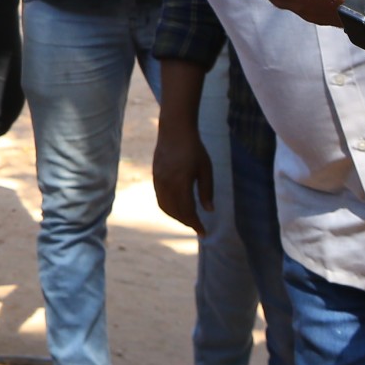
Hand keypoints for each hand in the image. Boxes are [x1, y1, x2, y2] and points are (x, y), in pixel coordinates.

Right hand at [151, 109, 214, 233]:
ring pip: (165, 207)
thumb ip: (207, 191)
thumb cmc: (194, 149)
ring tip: (188, 219)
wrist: (174, 130)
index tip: (204, 233)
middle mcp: (167, 183)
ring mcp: (158, 180)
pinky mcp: (155, 177)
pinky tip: (177, 207)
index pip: (187, 210)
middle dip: (187, 222)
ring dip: (176, 216)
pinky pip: (160, 199)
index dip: (195, 224)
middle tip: (198, 227)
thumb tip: (209, 211)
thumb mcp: (206, 169)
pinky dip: (168, 208)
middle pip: (175, 211)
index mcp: (181, 182)